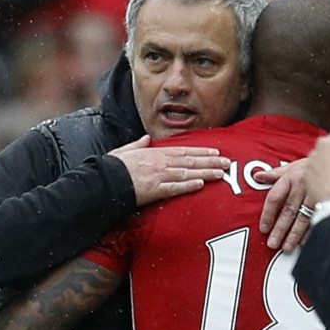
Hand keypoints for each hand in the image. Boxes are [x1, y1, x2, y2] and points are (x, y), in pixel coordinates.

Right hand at [108, 135, 230, 206]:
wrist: (101, 182)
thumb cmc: (112, 168)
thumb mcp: (124, 152)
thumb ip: (138, 145)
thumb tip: (146, 138)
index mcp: (154, 153)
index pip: (183, 150)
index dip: (201, 150)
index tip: (215, 151)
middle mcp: (159, 163)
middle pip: (190, 160)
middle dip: (210, 161)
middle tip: (228, 162)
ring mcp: (157, 176)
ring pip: (187, 173)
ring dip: (205, 172)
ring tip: (221, 173)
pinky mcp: (153, 190)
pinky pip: (174, 188)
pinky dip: (188, 185)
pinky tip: (201, 185)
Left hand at [254, 159, 310, 251]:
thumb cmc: (315, 163)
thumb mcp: (294, 165)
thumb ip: (275, 174)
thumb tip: (258, 177)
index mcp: (291, 177)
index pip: (274, 197)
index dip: (267, 214)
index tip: (263, 228)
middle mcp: (302, 186)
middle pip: (288, 211)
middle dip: (280, 229)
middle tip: (273, 244)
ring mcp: (316, 194)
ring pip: (303, 217)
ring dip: (294, 234)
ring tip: (287, 247)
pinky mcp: (329, 200)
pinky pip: (318, 217)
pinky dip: (311, 231)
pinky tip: (305, 242)